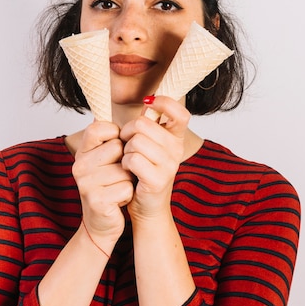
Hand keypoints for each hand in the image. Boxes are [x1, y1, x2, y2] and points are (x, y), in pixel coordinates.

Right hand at [73, 121, 133, 251]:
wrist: (101, 224)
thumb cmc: (109, 187)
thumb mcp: (107, 159)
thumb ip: (113, 137)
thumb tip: (139, 107)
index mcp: (81, 151)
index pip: (99, 127)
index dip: (115, 136)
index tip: (116, 151)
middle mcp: (79, 165)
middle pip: (118, 147)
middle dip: (126, 162)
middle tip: (117, 176)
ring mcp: (86, 183)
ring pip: (125, 169)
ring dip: (128, 181)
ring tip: (117, 188)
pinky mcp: (96, 201)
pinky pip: (126, 188)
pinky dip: (128, 195)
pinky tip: (118, 201)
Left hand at [120, 96, 189, 221]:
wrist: (148, 207)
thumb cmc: (143, 172)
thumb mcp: (149, 144)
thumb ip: (149, 123)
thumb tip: (149, 98)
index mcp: (176, 137)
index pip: (180, 112)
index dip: (164, 102)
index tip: (148, 102)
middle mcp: (177, 149)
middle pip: (143, 124)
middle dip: (127, 132)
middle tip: (127, 144)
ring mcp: (169, 165)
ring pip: (135, 142)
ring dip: (125, 150)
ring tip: (128, 159)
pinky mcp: (158, 180)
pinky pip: (133, 159)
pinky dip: (125, 163)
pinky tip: (128, 170)